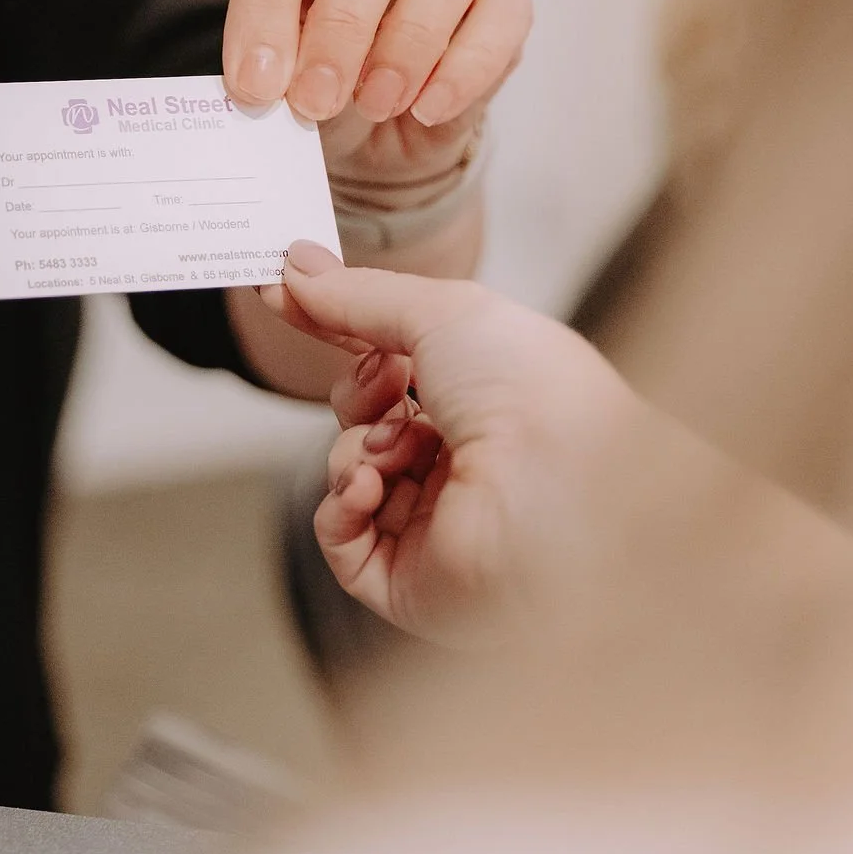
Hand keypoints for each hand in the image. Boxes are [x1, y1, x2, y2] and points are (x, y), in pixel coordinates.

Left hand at [223, 0, 531, 187]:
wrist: (372, 127)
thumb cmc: (317, 76)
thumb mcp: (277, 74)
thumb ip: (270, 69)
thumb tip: (266, 87)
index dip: (263, 7)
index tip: (254, 84)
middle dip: (343, 23)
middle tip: (316, 99)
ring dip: (411, 38)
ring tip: (376, 104)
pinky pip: (503, 9)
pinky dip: (466, 66)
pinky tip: (428, 109)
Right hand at [264, 243, 714, 647]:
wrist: (567, 490)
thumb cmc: (535, 396)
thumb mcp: (443, 312)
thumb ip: (360, 296)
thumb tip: (293, 272)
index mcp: (491, 397)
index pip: (395, 362)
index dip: (341, 330)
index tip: (285, 296)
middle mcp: (469, 461)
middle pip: (367, 418)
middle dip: (358, 394)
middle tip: (383, 386)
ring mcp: (440, 523)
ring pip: (350, 472)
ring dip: (355, 449)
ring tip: (395, 448)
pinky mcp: (414, 581)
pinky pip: (344, 539)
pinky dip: (340, 506)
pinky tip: (368, 488)